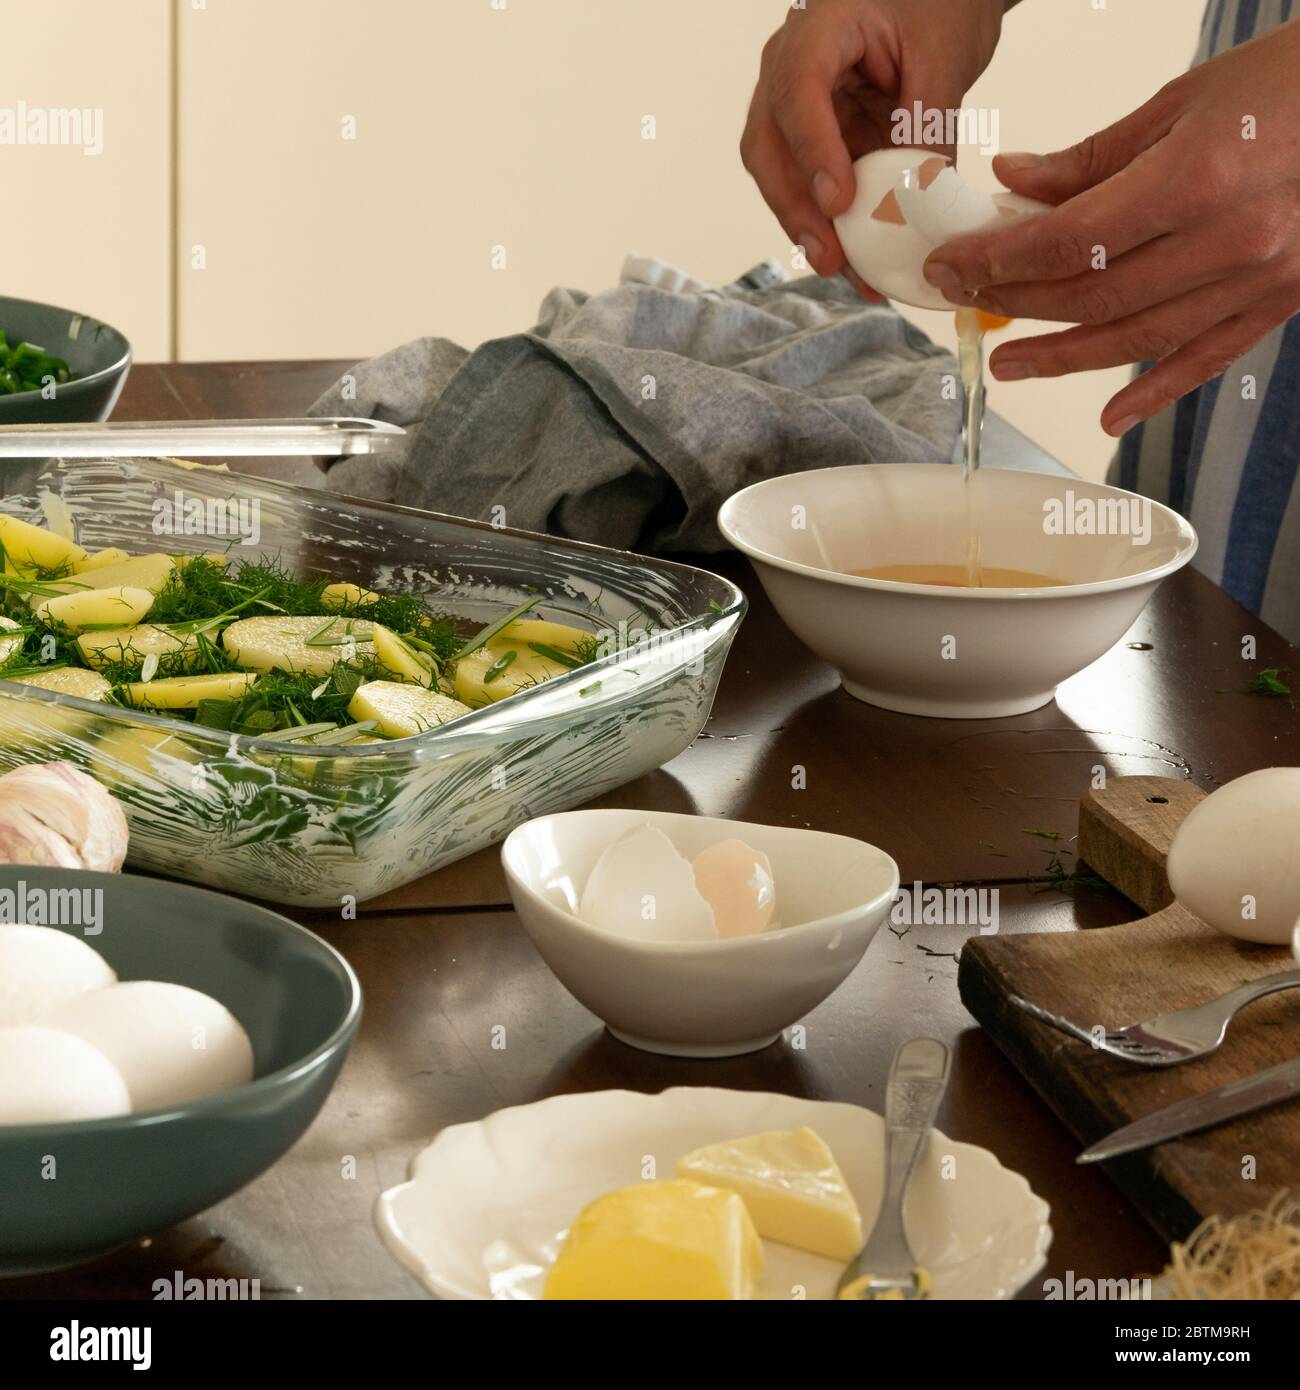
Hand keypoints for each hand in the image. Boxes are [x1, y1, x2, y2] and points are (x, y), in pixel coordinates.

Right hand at [741, 0, 1007, 292]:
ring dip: (808, 228)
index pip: (797, 89)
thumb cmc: (940, 5)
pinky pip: (809, 189)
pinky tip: (857, 262)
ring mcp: (794, 108)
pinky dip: (830, 227)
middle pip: (768, 145)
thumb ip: (928, 125)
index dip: (812, 149)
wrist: (939, 2)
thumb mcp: (945, 54)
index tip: (838, 201)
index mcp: (819, 26)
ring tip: (848, 272)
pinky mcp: (813, 140)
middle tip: (830, 258)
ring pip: (779, 176)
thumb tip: (922, 207)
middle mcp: (789, 67)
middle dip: (796, 209)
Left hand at [923, 20, 1299, 435]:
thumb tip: (1011, 183)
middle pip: (1092, 296)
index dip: (997, 260)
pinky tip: (1111, 419)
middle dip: (1017, 304)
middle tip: (967, 305)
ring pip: (1136, 339)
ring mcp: (1257, 282)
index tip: (952, 265)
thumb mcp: (1184, 101)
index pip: (1067, 243)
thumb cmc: (1292, 83)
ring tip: (1009, 364)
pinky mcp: (1279, 304)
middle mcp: (1226, 243)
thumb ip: (1092, 158)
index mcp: (1195, 181)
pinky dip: (1154, 392)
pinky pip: (1204, 360)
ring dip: (1063, 359)